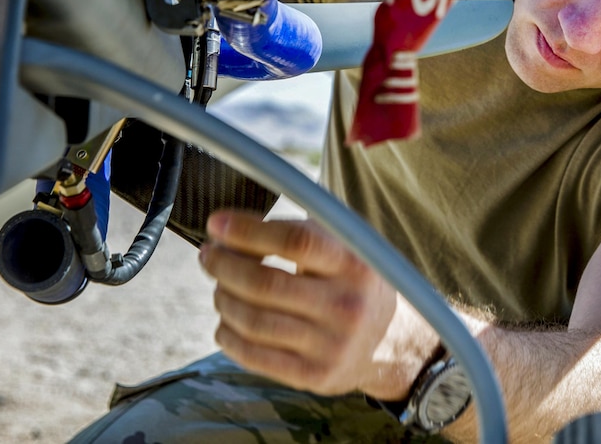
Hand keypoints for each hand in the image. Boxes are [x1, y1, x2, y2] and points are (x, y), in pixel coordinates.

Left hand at [200, 209, 402, 396]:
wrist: (392, 341)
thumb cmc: (351, 282)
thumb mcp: (343, 247)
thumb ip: (296, 233)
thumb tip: (227, 231)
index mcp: (355, 264)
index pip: (295, 242)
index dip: (247, 231)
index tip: (215, 224)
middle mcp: (347, 305)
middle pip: (264, 284)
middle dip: (224, 266)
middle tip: (209, 256)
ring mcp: (331, 346)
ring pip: (252, 320)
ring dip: (223, 299)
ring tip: (220, 288)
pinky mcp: (315, 376)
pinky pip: (253, 355)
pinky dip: (228, 334)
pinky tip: (227, 322)